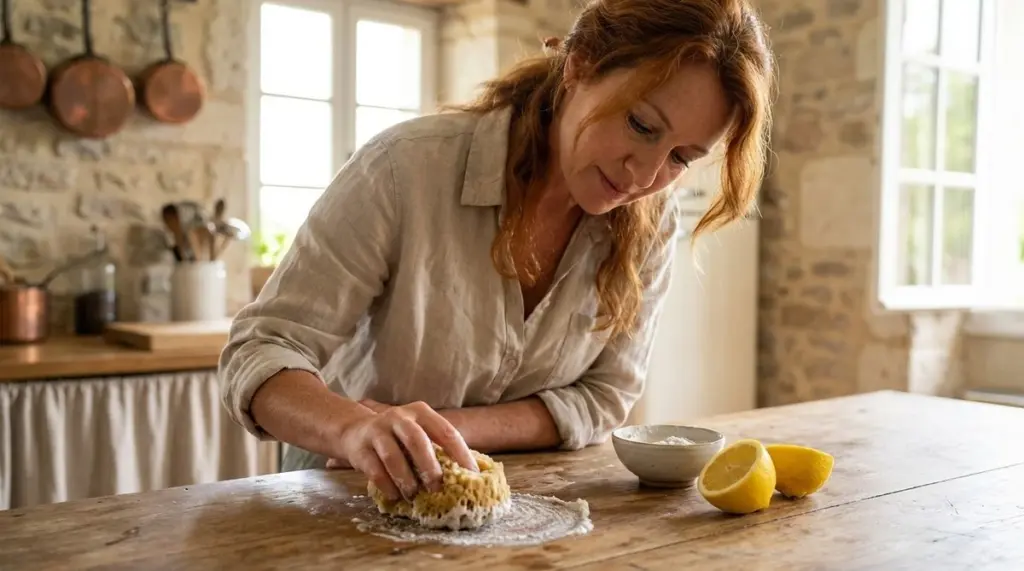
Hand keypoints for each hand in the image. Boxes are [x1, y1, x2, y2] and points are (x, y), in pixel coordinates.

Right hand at [334, 401, 477, 501]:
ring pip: (393, 456)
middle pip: (417, 440)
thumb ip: (437, 446)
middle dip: (429, 467)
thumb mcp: (418, 432)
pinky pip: (375, 470)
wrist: (356, 431)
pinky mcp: (361, 448)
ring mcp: (377, 431)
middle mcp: (399, 417)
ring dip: (406, 479)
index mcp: (420, 412)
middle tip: (438, 488)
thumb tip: (468, 474)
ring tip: (414, 495)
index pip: (445, 431)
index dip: (460, 453)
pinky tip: (395, 496)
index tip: (472, 475)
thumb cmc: (398, 437)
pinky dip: (387, 485)